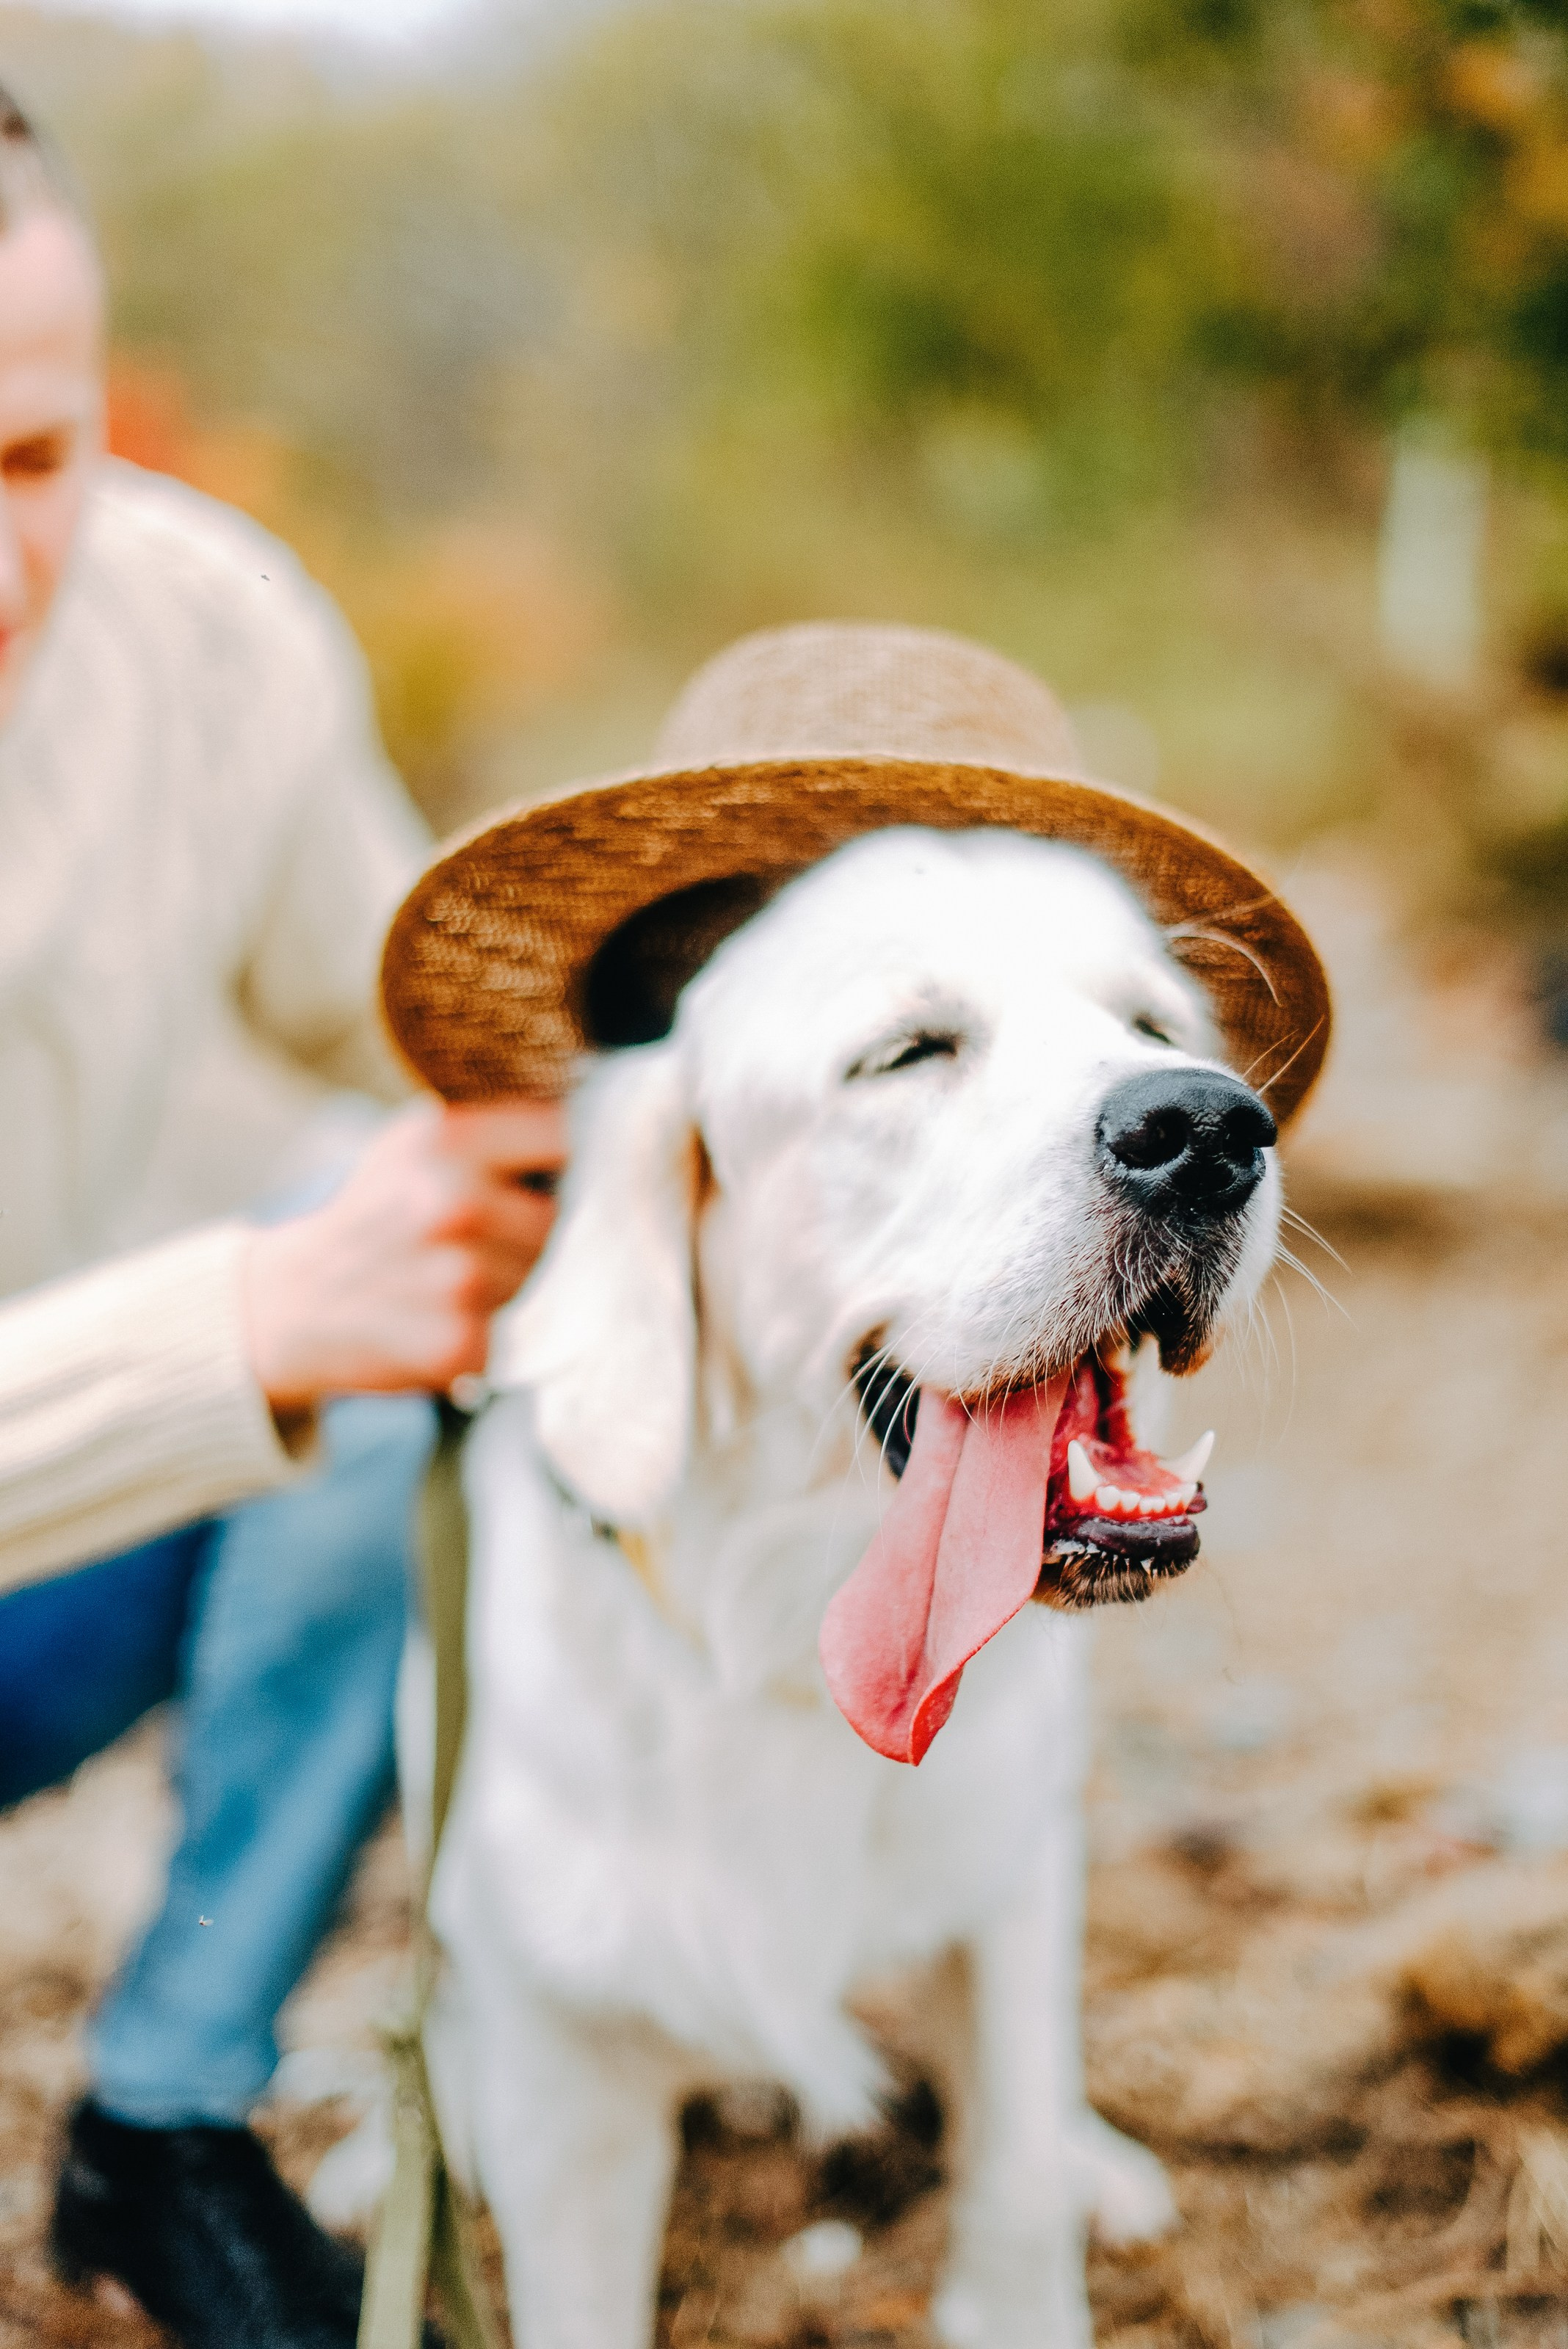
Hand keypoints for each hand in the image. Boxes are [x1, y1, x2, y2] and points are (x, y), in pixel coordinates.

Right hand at [243, 1097, 565, 1416]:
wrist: (294, 1301)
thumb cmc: (376, 1212)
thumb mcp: (415, 1142)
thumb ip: (494, 1126)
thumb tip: (592, 1115)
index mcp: (447, 1140)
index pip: (566, 1138)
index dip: (573, 1158)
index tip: (563, 1172)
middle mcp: (454, 1203)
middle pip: (563, 1217)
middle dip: (542, 1229)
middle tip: (494, 1238)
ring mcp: (459, 1279)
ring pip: (548, 1276)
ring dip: (524, 1281)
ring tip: (467, 1277)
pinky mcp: (461, 1345)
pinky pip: (524, 1328)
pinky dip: (502, 1328)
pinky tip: (455, 1315)